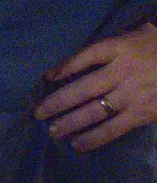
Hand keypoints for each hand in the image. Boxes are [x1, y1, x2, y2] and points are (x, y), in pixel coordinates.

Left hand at [35, 23, 156, 149]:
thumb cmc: (151, 48)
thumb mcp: (128, 38)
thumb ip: (103, 50)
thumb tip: (68, 64)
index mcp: (118, 49)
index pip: (86, 56)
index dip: (65, 66)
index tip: (46, 77)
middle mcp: (123, 72)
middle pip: (85, 88)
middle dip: (59, 102)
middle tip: (38, 113)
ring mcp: (133, 95)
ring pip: (96, 111)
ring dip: (71, 122)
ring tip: (52, 131)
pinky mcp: (143, 114)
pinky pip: (115, 128)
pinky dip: (95, 137)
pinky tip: (78, 144)